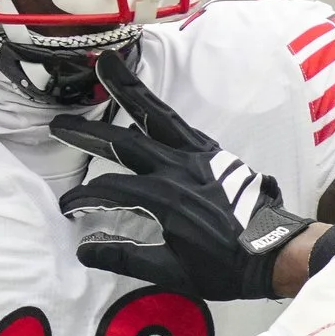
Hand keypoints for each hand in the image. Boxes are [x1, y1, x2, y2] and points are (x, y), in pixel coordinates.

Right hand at [53, 51, 311, 299]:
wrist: (275, 252)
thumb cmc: (226, 268)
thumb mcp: (173, 272)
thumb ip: (126, 257)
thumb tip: (83, 250)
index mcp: (164, 198)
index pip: (110, 189)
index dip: (84, 197)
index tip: (67, 206)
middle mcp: (178, 168)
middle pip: (124, 141)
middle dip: (88, 133)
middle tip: (59, 122)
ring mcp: (197, 155)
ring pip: (156, 115)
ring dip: (128, 89)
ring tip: (106, 63)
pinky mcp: (213, 152)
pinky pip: (179, 123)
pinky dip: (159, 108)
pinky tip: (145, 100)